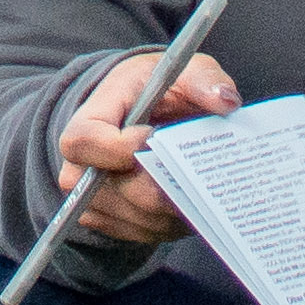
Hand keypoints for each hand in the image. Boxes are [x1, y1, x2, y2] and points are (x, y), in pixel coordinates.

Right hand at [50, 41, 240, 252]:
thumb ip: (203, 81)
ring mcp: (91, 199)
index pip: (85, 141)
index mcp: (87, 119)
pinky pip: (144, 233)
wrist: (145, 115)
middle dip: (164, 183)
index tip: (156, 138)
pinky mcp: (109, 222)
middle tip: (196, 170)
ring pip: (137, 216)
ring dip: (173, 206)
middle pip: (118, 189)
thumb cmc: (160, 91)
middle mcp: (79, 165)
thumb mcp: (184, 72)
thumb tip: (225, 100)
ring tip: (197, 182)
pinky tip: (187, 198)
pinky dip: (172, 221)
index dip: (121, 148)